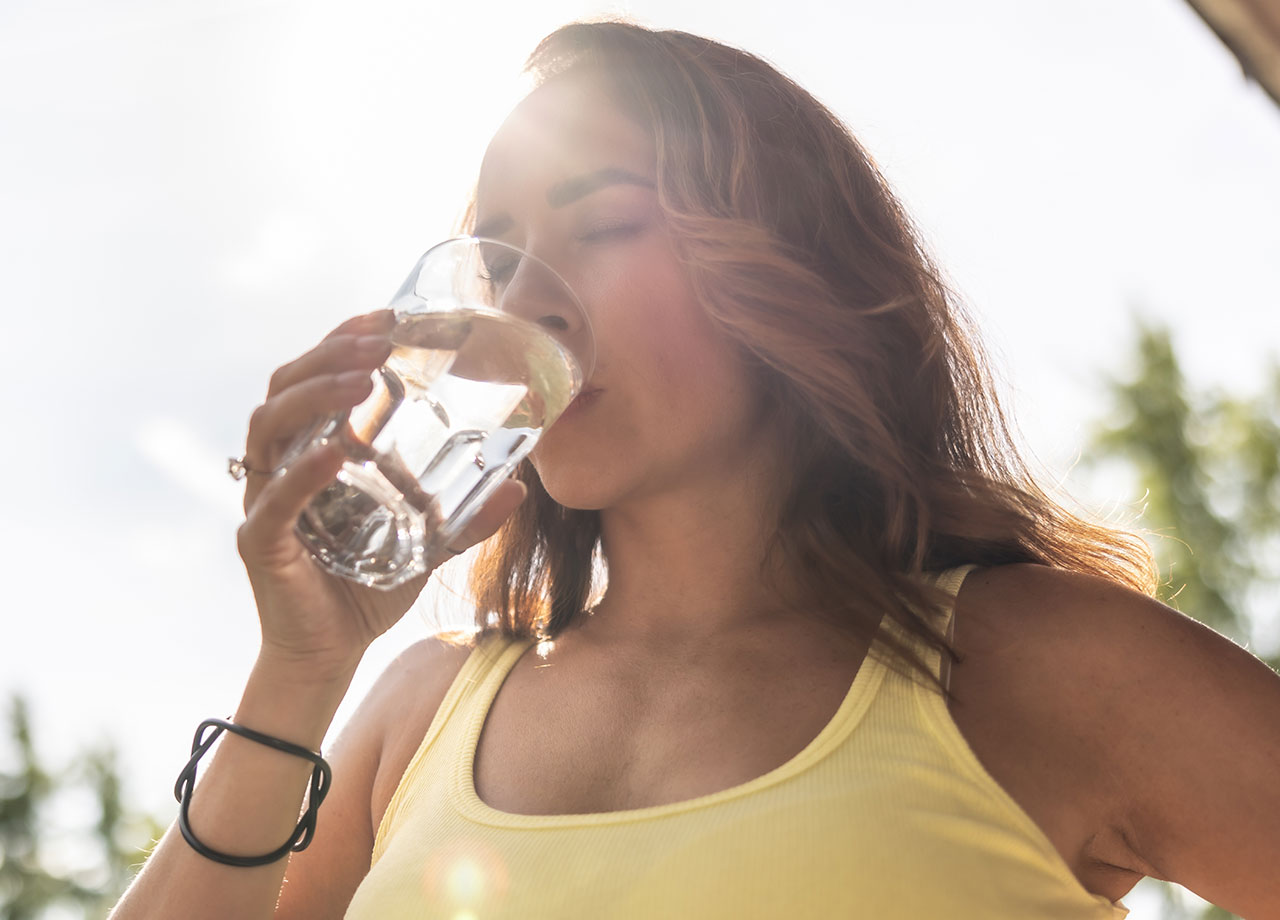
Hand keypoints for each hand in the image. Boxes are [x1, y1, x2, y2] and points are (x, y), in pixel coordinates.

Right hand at [235, 310, 525, 677]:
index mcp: (312, 450)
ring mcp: (264, 499)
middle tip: (377, 337)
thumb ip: (466, 515)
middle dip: (329, 353)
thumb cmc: (368, 587)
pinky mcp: (260, 541)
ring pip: (271, 426)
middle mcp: (280, 464)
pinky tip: (339, 451)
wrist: (331, 653)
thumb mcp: (428, 543)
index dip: (343, 340)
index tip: (387, 314)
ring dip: (315, 394)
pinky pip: (274, 497)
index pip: (317, 377)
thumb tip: (520, 485)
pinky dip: (304, 471)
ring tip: (360, 377)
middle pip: (286, 386)